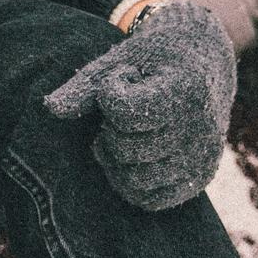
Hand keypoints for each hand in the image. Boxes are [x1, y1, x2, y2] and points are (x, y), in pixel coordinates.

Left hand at [44, 0, 234, 210]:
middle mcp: (200, 128)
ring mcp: (203, 157)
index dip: (110, 94)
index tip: (126, 76)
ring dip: (116, 157)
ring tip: (127, 131)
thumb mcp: (119, 58)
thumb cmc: (154, 57)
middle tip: (125, 107)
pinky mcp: (200, 178)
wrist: (206, 61)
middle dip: (110, 128)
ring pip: (134, 179)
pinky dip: (131, 182)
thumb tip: (51, 108)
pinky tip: (132, 154)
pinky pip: (152, 199)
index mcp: (184, 89)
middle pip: (125, 148)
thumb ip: (85, 87)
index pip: (126, 112)